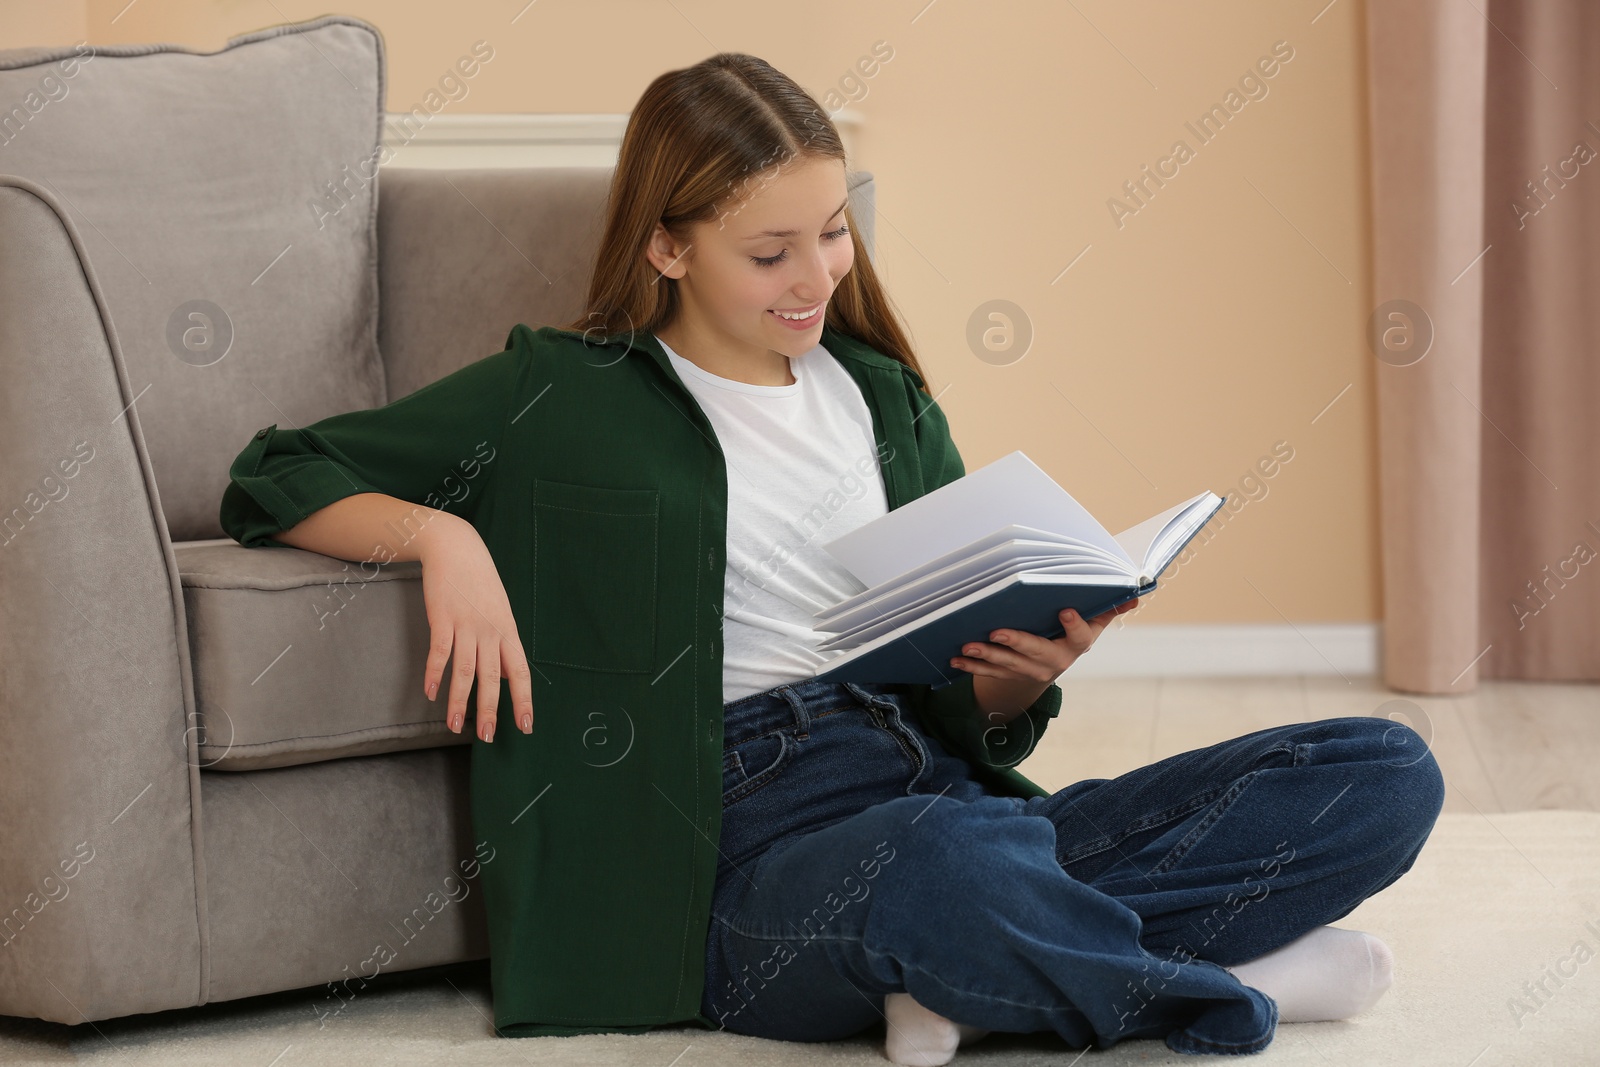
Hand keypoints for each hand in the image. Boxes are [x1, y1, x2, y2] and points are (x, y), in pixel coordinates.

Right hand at [416, 514, 534, 742]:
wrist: (456, 547)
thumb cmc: (479, 581)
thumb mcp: (499, 610)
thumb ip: (502, 642)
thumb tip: (507, 674)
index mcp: (507, 630)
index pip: (520, 671)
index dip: (523, 700)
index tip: (525, 726)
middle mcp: (490, 630)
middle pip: (492, 677)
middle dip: (490, 710)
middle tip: (487, 737)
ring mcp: (466, 624)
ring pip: (465, 670)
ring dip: (459, 700)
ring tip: (455, 726)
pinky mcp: (442, 617)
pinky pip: (439, 651)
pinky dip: (435, 674)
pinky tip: (430, 693)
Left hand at [949, 597, 1140, 681]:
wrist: (1048, 663)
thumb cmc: (1070, 632)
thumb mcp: (1091, 621)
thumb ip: (1108, 607)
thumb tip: (1135, 592)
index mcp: (1076, 645)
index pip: (1081, 637)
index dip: (1075, 625)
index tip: (1066, 610)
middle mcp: (1055, 661)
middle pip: (1037, 653)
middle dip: (1017, 644)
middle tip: (998, 632)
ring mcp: (1030, 671)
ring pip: (1008, 665)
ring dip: (987, 657)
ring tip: (968, 645)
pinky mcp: (1009, 676)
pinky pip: (989, 673)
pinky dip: (971, 667)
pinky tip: (955, 659)